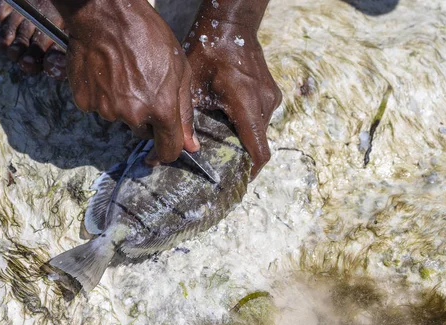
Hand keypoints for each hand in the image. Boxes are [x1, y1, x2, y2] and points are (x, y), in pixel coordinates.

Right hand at [53, 0, 198, 162]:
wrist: (106, 15)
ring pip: (120, 118)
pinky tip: (105, 73)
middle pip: (142, 132)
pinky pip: (98, 107)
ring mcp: (106, 110)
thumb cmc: (148, 36)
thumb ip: (185, 112)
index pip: (168, 149)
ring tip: (123, 72)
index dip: (169, 151)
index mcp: (162, 109)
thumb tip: (191, 145)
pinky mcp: (85, 102)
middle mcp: (133, 115)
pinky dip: (102, 95)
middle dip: (146, 117)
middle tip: (143, 85)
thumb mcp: (179, 70)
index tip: (165, 149)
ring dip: (123, 104)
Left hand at [183, 8, 281, 177]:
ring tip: (219, 138)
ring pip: (258, 130)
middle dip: (240, 154)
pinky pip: (260, 116)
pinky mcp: (270, 91)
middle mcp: (265, 104)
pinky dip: (246, 123)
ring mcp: (271, 97)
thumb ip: (187, 122)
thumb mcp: (192, 86)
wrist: (231, 23)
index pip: (259, 151)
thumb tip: (174, 151)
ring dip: (242, 137)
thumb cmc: (209, 50)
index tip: (237, 181)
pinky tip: (226, 118)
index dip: (251, 171)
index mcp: (247, 105)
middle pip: (257, 142)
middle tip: (218, 161)